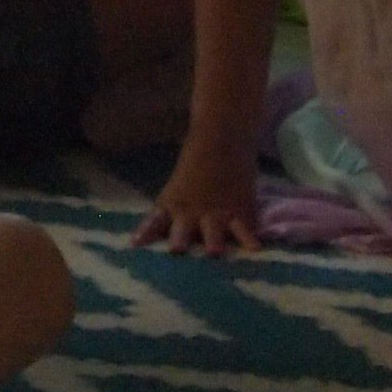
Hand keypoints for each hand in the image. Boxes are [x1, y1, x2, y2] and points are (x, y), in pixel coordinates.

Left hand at [135, 153, 264, 256]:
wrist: (222, 140)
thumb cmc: (195, 167)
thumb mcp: (177, 188)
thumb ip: (170, 213)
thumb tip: (153, 238)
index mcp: (172, 204)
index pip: (155, 220)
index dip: (145, 231)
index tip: (136, 243)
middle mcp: (191, 212)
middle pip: (183, 230)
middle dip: (179, 240)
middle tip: (177, 249)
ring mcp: (217, 213)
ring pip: (213, 231)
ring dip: (213, 241)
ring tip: (214, 252)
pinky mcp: (241, 212)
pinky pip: (245, 229)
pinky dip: (249, 239)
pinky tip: (254, 248)